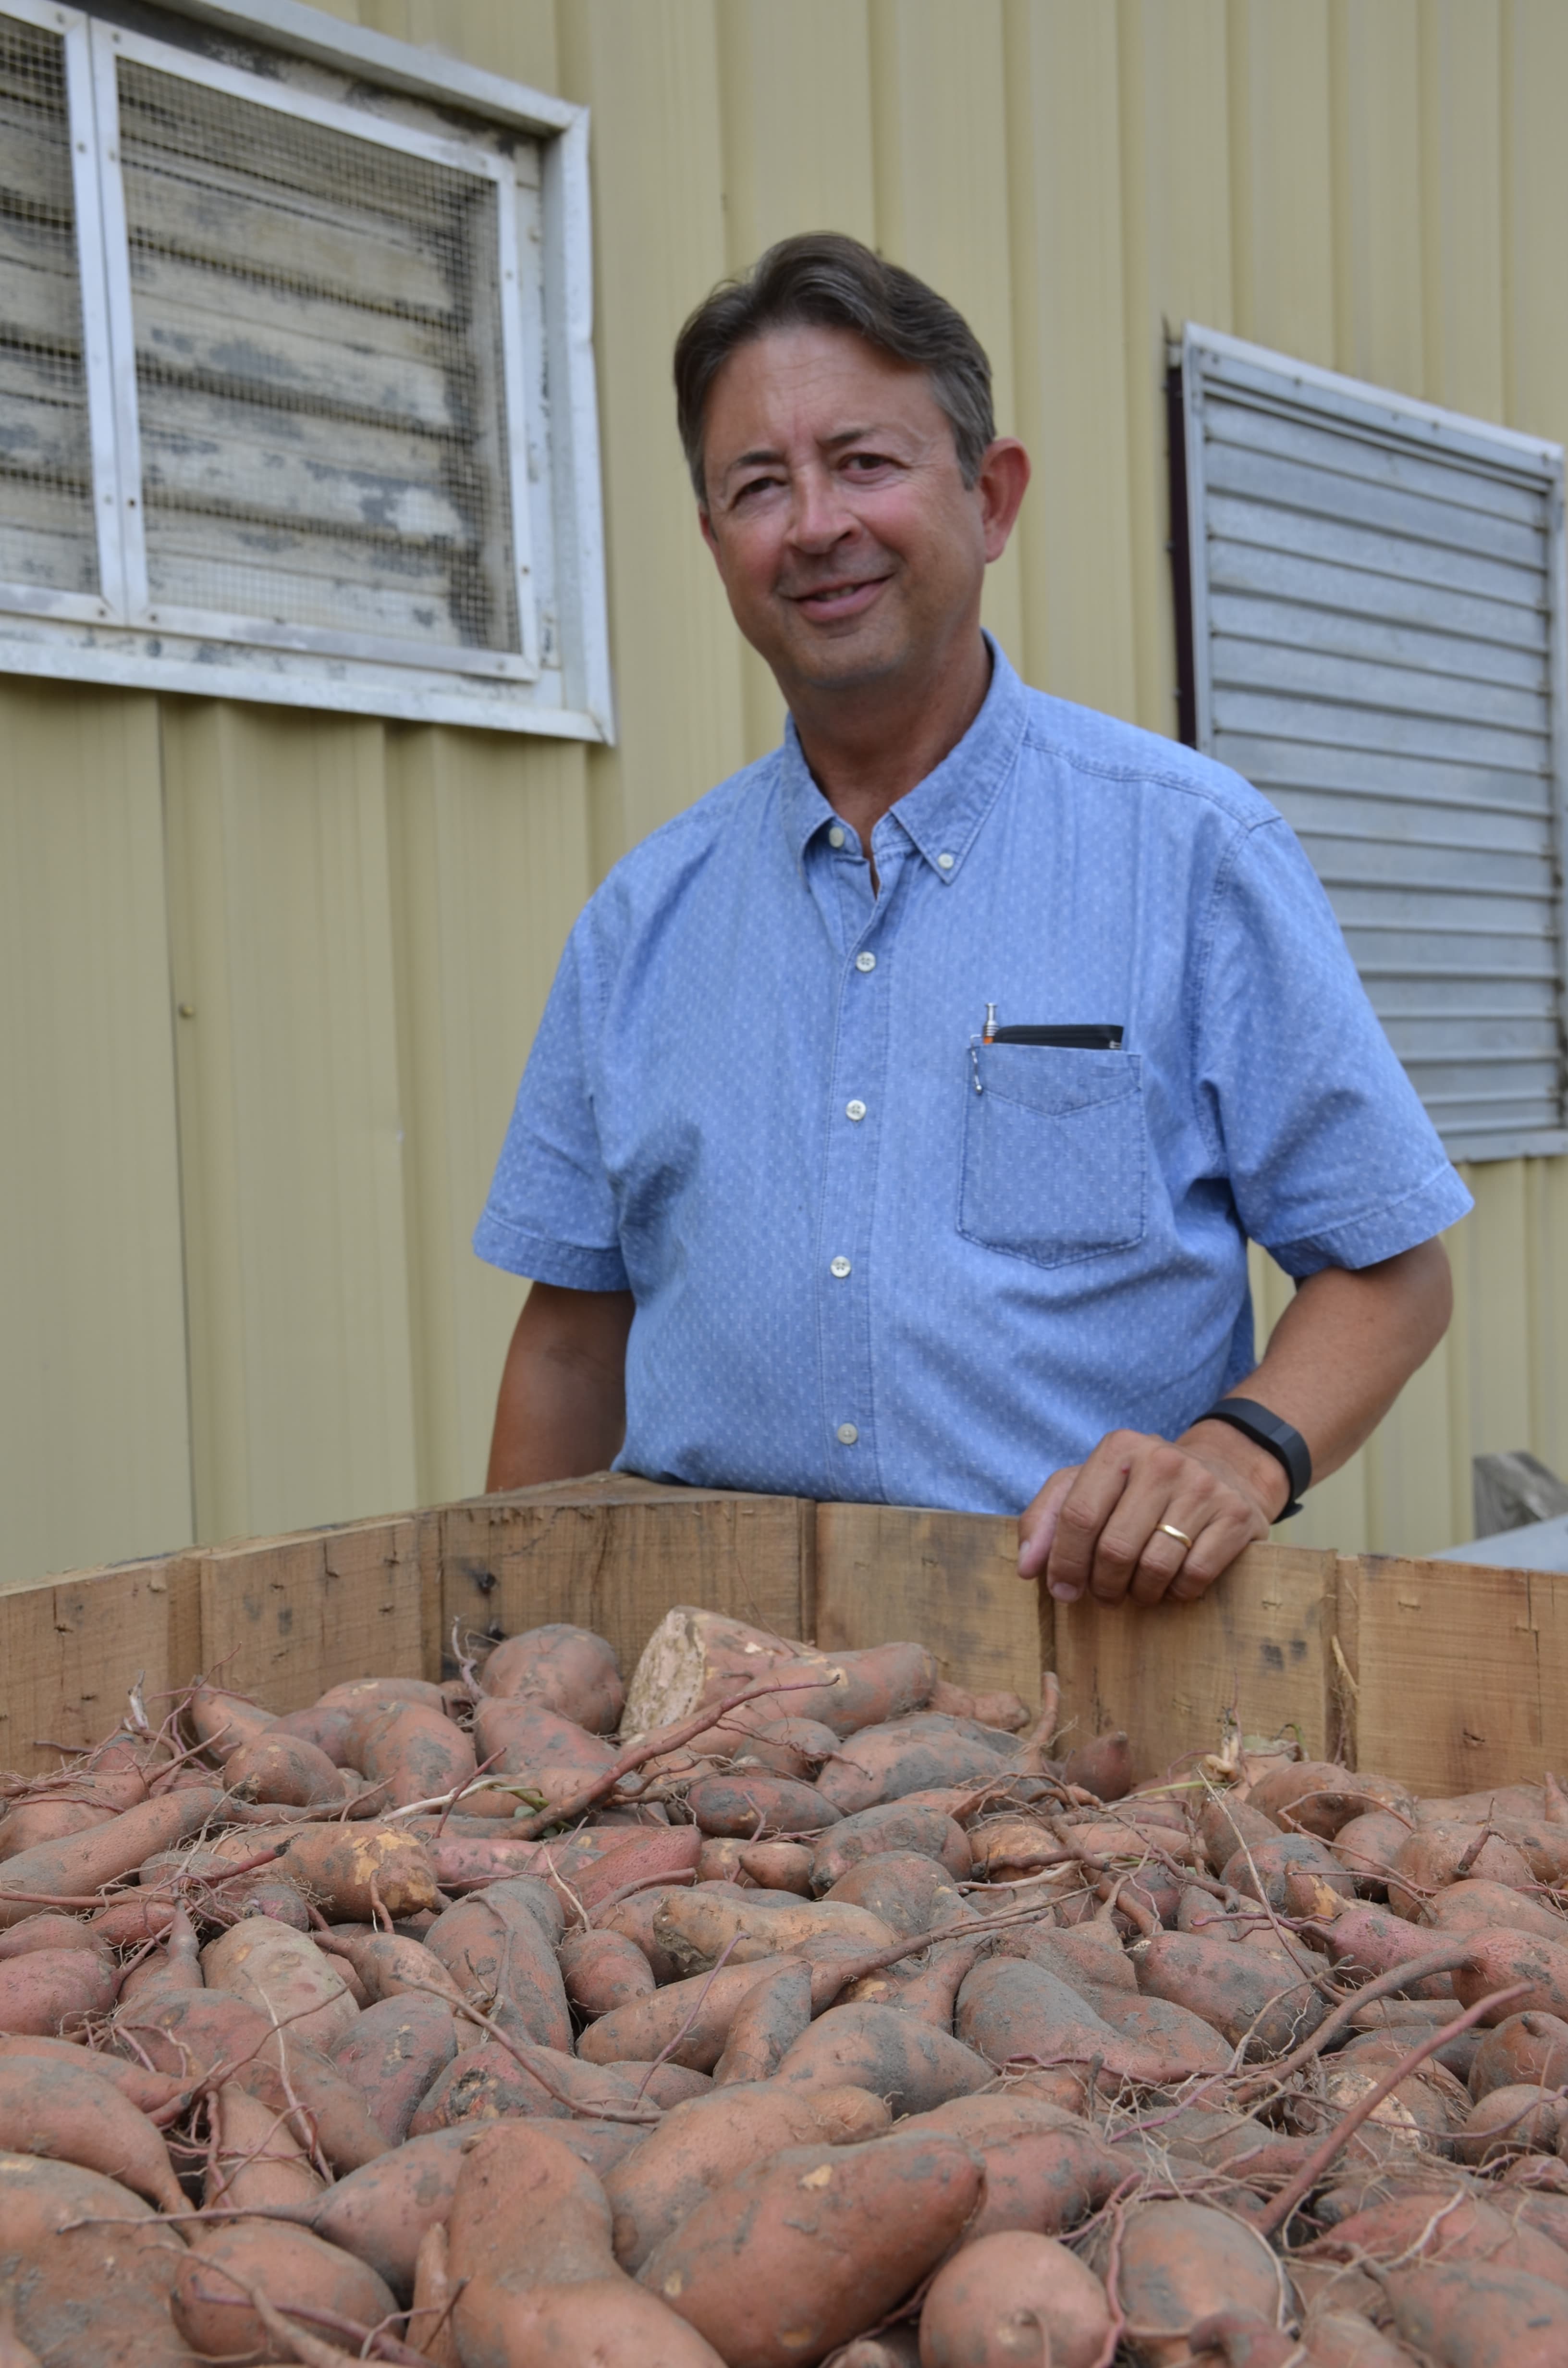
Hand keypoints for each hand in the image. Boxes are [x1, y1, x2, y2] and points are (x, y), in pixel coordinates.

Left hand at [1017, 1425, 1285, 1608]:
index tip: (1061, 1590)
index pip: (1078, 1515)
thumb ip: (1047, 1518)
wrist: (1225, 1468)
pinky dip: (1176, 1592)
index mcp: (1118, 1449)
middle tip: (1103, 1594)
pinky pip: (1194, 1576)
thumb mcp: (1089, 1485)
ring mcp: (1203, 1488)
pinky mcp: (1236, 1517)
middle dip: (1102, 1585)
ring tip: (1136, 1589)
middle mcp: (1161, 1462)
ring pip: (1154, 1567)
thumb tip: (1027, 1567)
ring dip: (1138, 1593)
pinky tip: (1171, 1583)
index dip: (1064, 1562)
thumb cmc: (1141, 1486)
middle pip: (1114, 1548)